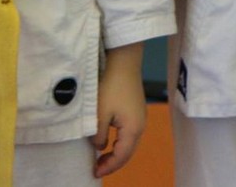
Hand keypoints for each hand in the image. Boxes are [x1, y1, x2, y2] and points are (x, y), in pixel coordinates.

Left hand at [93, 44, 146, 176]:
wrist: (124, 62)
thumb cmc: (111, 87)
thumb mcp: (100, 114)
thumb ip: (99, 135)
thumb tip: (100, 146)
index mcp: (133, 129)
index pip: (121, 156)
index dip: (109, 167)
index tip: (95, 172)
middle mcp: (140, 126)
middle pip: (128, 152)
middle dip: (113, 163)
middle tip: (97, 169)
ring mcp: (141, 118)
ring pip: (129, 143)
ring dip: (116, 153)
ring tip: (101, 158)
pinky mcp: (137, 110)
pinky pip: (129, 134)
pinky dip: (120, 143)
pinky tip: (109, 141)